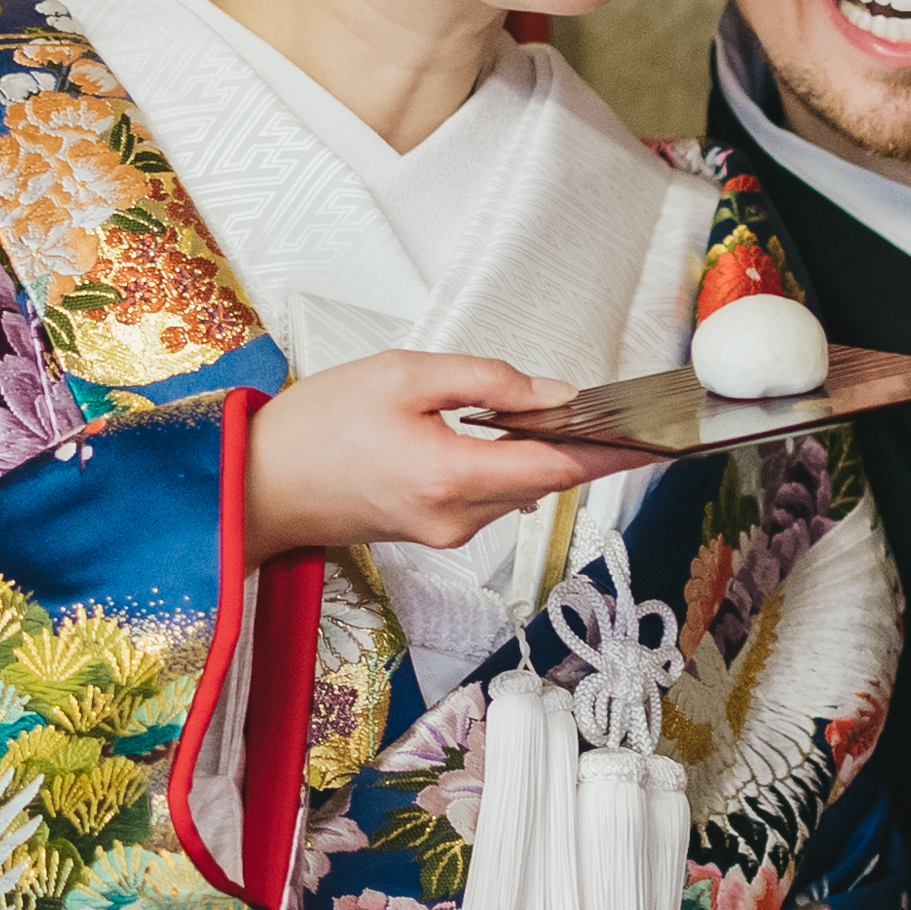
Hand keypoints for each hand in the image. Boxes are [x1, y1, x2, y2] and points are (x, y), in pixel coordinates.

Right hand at [245, 349, 644, 558]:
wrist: (257, 484)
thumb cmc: (317, 427)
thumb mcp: (404, 375)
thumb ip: (487, 381)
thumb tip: (552, 394)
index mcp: (449, 476)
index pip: (556, 469)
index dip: (610, 452)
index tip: (653, 438)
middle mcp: (455, 518)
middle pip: (542, 480)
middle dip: (567, 442)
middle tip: (586, 401)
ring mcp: (446, 533)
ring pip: (516, 489)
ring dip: (528, 453)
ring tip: (519, 411)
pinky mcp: (435, 535)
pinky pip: (488, 497)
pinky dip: (498, 466)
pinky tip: (482, 434)